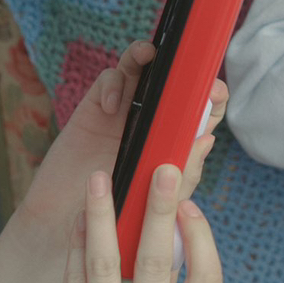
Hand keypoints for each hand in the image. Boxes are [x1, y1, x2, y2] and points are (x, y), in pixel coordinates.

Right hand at [15, 42, 226, 282]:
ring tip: (148, 57)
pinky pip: (109, 80)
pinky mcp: (97, 108)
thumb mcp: (160, 201)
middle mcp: (156, 121)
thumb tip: (207, 139)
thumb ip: (184, 174)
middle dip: (183, 67)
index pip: (205, 111)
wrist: (70, 227)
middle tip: (185, 70)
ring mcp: (127, 111)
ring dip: (146, 55)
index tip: (214, 93)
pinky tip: (110, 107)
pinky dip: (112, 84)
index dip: (213, 97)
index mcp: (177, 140)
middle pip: (175, 81)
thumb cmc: (120, 215)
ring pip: (142, 69)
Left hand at [19, 164, 222, 282]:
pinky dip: (77, 245)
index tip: (191, 205)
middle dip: (159, 209)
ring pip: (108, 264)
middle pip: (159, 263)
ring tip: (103, 179)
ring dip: (105, 214)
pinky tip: (81, 219)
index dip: (202, 239)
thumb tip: (166, 234)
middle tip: (161, 168)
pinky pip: (74, 282)